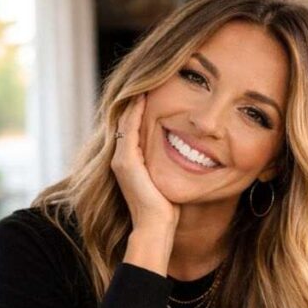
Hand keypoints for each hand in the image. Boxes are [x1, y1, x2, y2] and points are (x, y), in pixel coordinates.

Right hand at [111, 94, 179, 231]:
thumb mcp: (166, 179)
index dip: (141, 110)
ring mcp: (120, 160)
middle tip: (149, 80)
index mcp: (129, 162)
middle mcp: (120, 159)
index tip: (154, 91)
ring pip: (125, 122)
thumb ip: (167, 165)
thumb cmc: (166, 208)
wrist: (156, 227)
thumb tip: (187, 155)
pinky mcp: (125, 162)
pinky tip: (144, 97)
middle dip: (137, 101)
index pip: (133, 128)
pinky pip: (129, 129)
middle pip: (126, 121)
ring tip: (145, 82)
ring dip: (135, 102)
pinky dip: (135, 112)